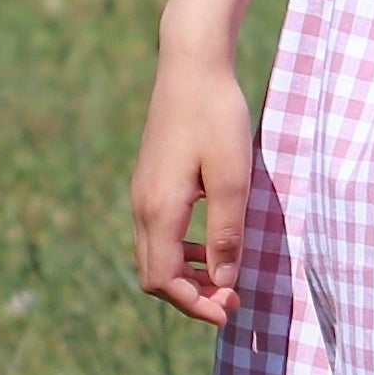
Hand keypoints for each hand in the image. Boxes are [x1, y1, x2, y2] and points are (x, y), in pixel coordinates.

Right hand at [130, 44, 257, 323]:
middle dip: (189, 296)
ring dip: (185, 275)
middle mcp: (141, 206)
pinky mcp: (149, 180)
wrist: (191, 65)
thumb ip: (227, 233)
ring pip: (152, 255)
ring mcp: (141, 193)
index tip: (231, 310)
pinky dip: (180, 252)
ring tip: (224, 277)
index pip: (164, 281)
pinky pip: (157, 234)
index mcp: (158, 210)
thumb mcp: (232, 178)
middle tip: (231, 299)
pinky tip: (211, 244)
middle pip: (153, 276)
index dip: (195, 304)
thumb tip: (224, 283)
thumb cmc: (217, 117)